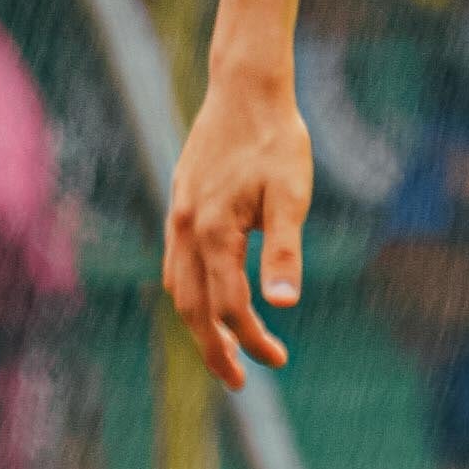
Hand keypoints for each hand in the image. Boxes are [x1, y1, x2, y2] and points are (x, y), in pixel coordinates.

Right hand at [165, 62, 315, 386]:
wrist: (245, 88)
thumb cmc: (276, 138)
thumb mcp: (291, 194)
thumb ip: (285, 250)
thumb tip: (281, 304)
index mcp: (212, 232)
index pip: (227, 307)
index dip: (251, 339)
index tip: (279, 359)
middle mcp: (185, 229)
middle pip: (191, 308)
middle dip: (213, 349)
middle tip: (241, 381)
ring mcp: (177, 216)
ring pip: (178, 287)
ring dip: (199, 324)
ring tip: (227, 346)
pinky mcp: (180, 204)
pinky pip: (176, 264)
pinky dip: (190, 292)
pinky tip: (211, 296)